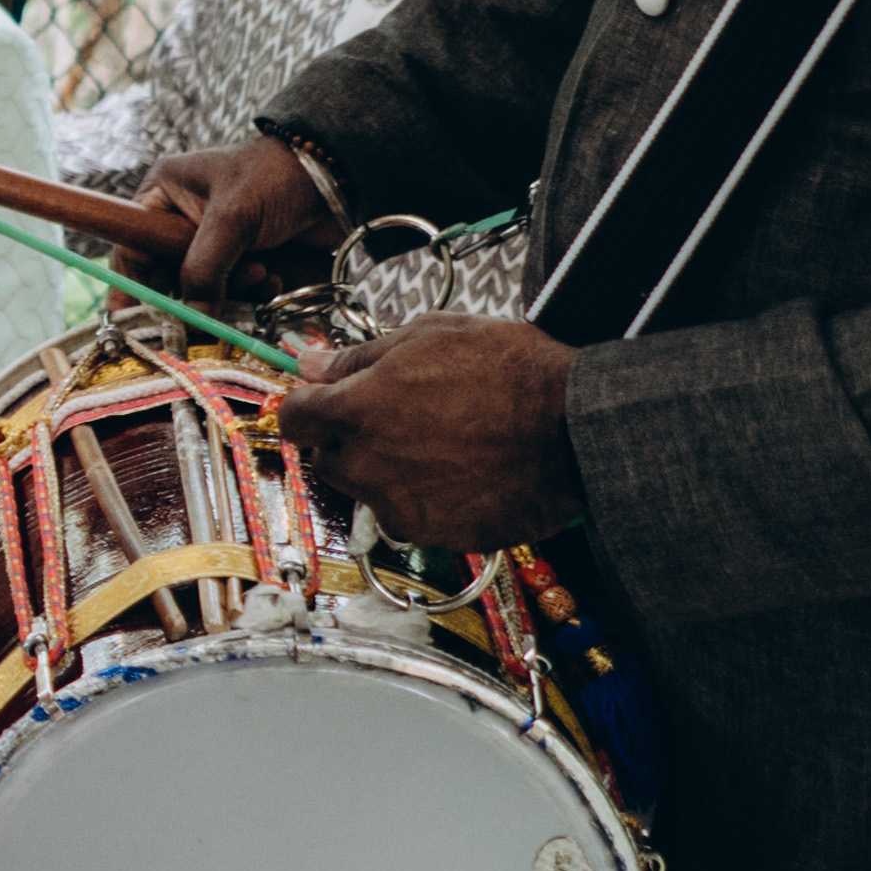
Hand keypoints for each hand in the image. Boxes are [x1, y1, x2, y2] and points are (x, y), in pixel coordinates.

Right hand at [145, 136, 341, 301]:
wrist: (339, 177)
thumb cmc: (278, 175)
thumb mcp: (232, 216)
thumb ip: (205, 268)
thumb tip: (191, 316)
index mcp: (165, 194)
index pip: (133, 248)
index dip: (129, 286)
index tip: (128, 320)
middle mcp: (184, 219)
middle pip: (168, 275)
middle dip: (194, 289)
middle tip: (210, 300)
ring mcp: (218, 241)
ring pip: (206, 287)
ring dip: (231, 288)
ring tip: (258, 270)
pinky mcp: (246, 258)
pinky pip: (236, 291)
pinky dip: (253, 291)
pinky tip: (272, 276)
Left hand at [275, 317, 583, 550]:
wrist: (577, 426)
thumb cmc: (512, 372)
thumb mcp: (430, 336)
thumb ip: (359, 356)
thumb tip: (309, 364)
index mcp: (356, 409)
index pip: (294, 417)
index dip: (310, 407)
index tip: (325, 404)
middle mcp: (367, 463)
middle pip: (329, 459)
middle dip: (352, 441)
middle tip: (403, 421)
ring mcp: (399, 504)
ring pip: (369, 492)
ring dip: (390, 473)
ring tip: (444, 446)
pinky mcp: (434, 534)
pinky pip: (413, 518)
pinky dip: (428, 501)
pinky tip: (464, 475)